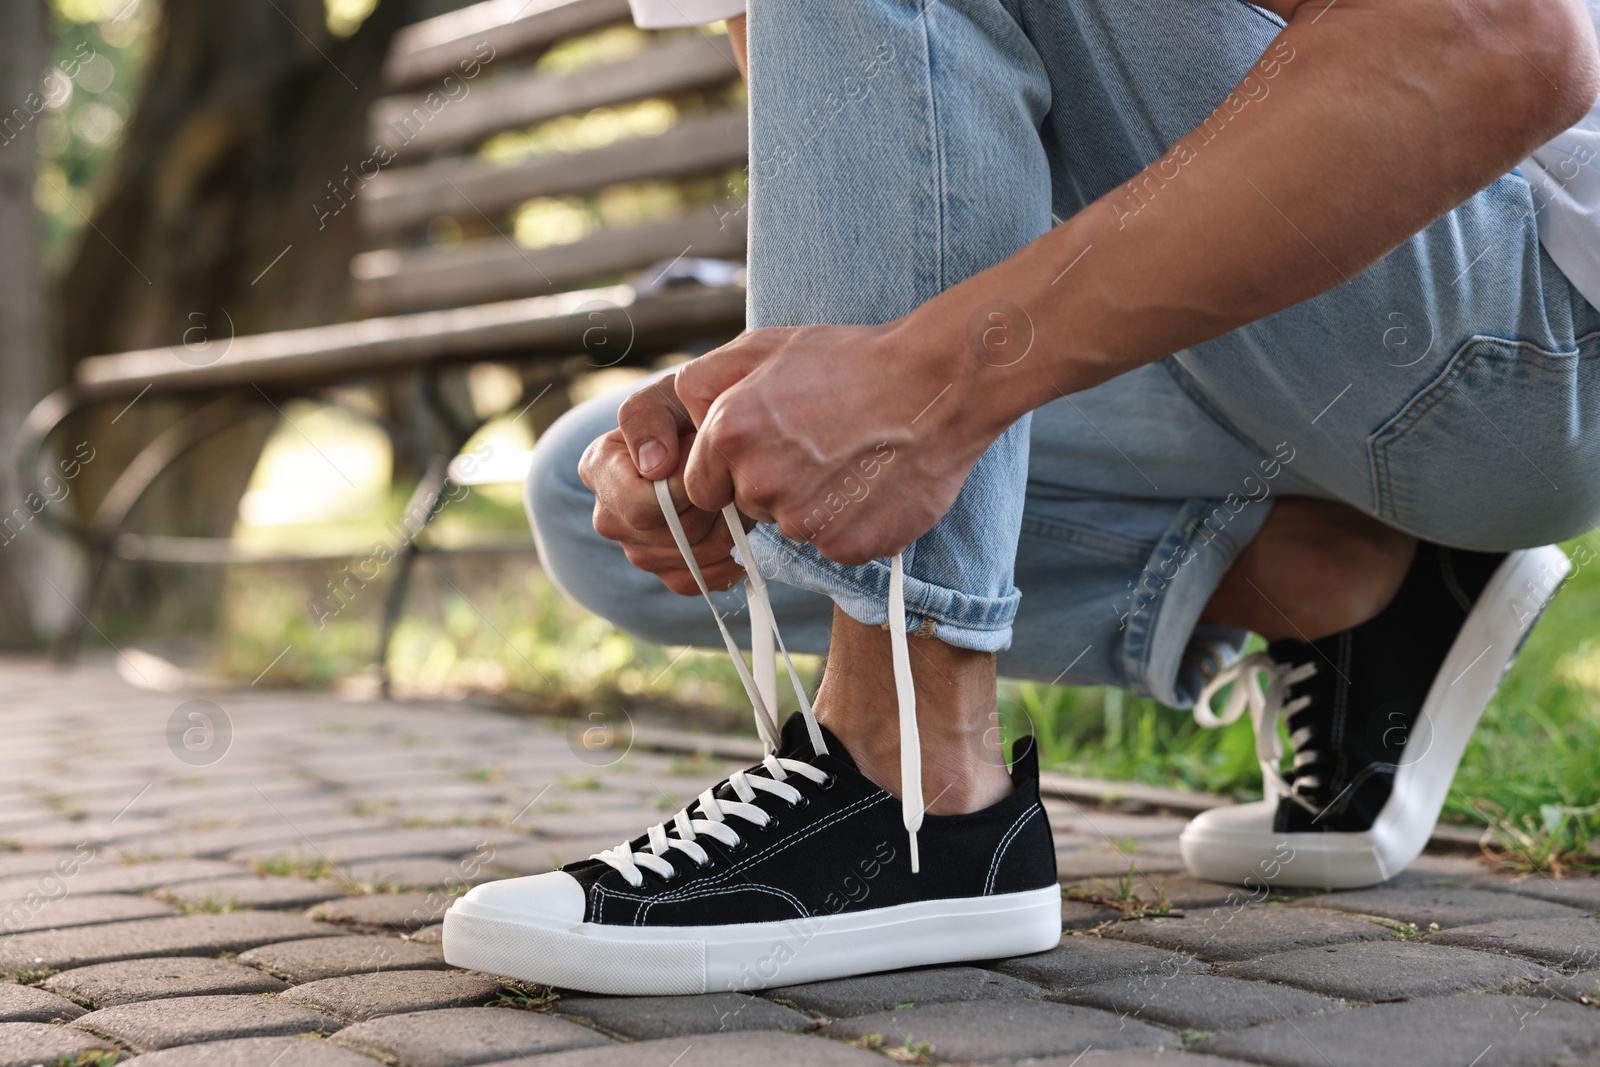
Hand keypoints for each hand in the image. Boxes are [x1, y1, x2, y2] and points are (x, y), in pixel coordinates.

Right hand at [578, 374, 746, 594]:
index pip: (642, 507)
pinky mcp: (663, 569)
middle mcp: (609, 515)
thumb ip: (649, 418)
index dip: (683, 490)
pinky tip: (736, 534)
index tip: (702, 458)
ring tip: (730, 496)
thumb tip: (652, 467)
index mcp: (598, 469)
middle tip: (725, 476)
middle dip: (709, 508)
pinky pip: (696, 582)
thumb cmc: (688, 410)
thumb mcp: (667, 396)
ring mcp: (635, 548)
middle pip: (668, 537)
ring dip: (724, 531)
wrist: (713, 435)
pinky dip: (724, 564)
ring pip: (688, 560)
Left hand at [676, 322, 988, 565]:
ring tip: (851, 459)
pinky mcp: (845, 546)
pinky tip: (872, 483)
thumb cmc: (852, 361)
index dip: (733, 469)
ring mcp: (803, 520)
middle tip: (820, 445)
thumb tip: (680, 421)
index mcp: (729, 434)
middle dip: (773, 484)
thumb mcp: (765, 348)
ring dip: (814, 504)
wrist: (938, 385)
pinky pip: (833, 545)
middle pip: (747, 507)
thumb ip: (705, 382)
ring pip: (792, 528)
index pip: (701, 486)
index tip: (771, 447)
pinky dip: (850, 523)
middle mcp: (759, 481)